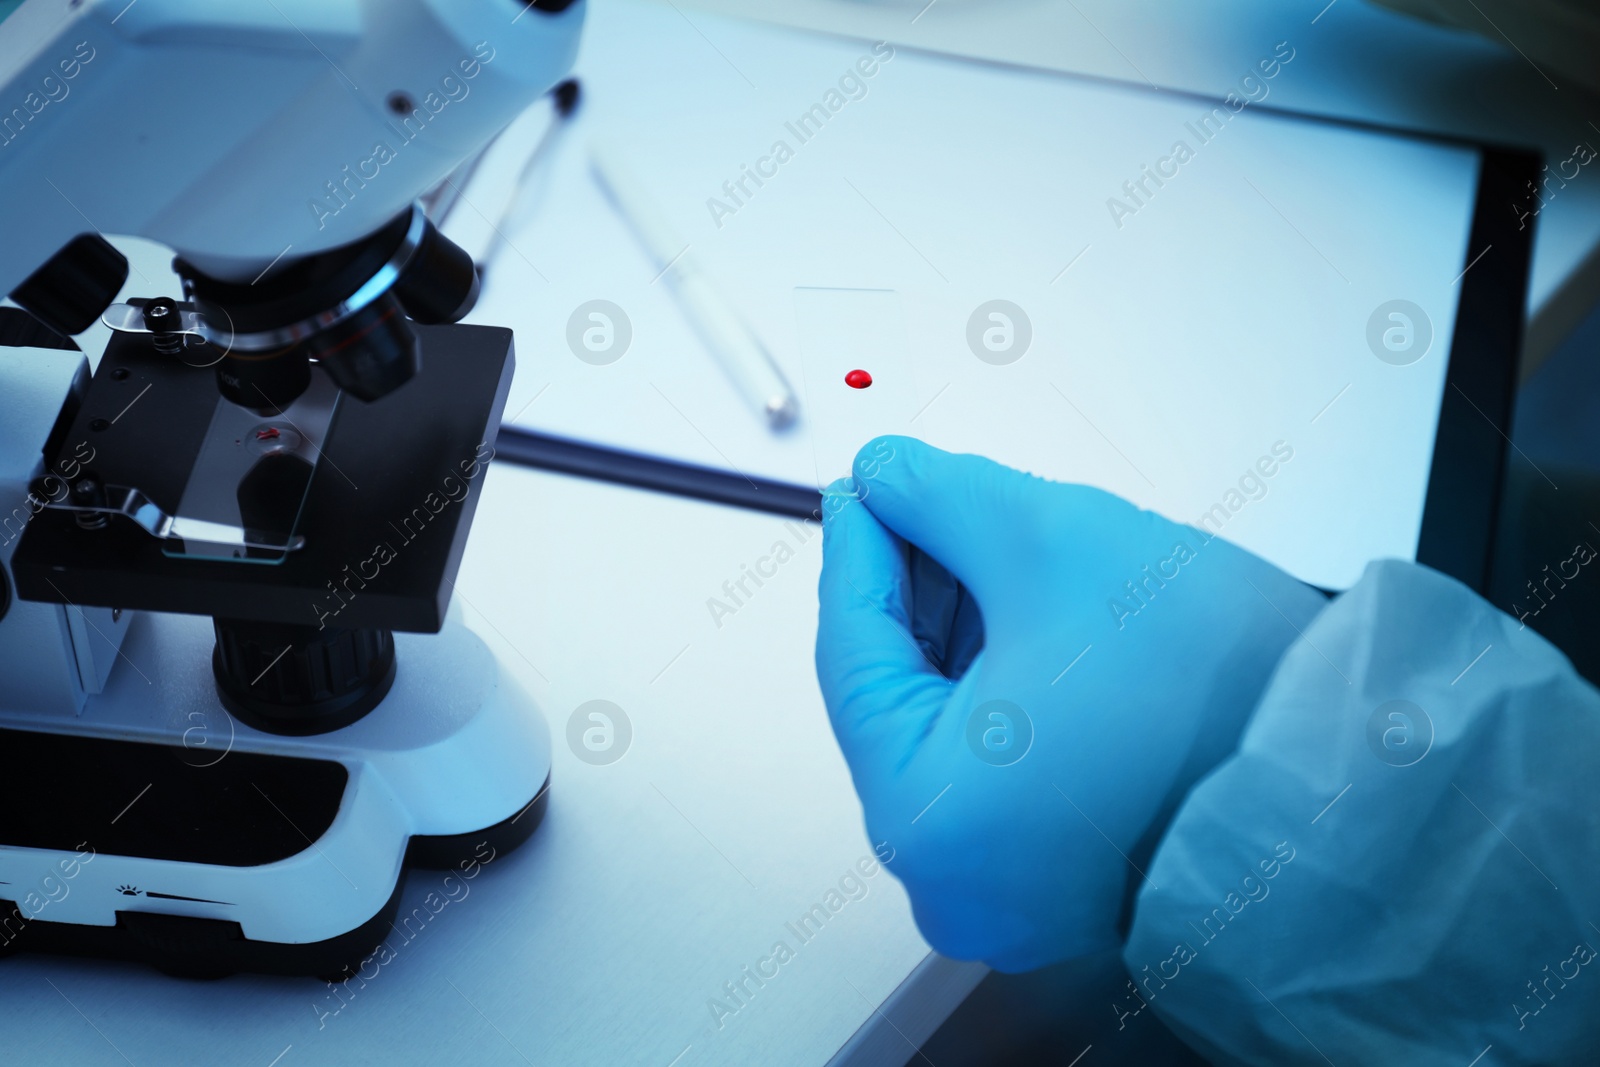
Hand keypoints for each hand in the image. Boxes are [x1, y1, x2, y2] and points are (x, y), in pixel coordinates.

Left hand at [814, 437, 1325, 970]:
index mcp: (930, 818)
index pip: (852, 652)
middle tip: (922, 500)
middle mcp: (954, 880)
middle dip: (914, 584)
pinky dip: (999, 686)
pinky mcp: (1056, 880)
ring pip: (947, 726)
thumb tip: (888, 476)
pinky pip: (993, 765)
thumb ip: (942, 497)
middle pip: (896, 693)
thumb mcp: (1051, 542)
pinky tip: (1018, 614)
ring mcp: (1006, 893)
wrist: (1359, 767)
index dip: (858, 549)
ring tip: (985, 547)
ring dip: (959, 630)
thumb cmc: (1229, 691)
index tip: (864, 487)